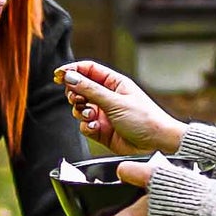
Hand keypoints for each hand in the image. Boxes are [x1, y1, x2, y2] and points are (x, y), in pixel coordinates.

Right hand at [57, 59, 183, 153]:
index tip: (59, 75)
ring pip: (80, 108)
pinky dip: (87, 126)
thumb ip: (90, 90)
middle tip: (76, 99)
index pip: (88, 70)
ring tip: (91, 115)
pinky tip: (96, 128)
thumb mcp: (115, 102)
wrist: (156, 145)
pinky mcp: (102, 130)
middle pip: (80, 89)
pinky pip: (85, 125)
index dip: (73, 70)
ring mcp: (104, 113)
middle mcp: (108, 97)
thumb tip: (69, 77)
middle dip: (74, 94)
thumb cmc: (144, 119)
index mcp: (114, 83)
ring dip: (81, 111)